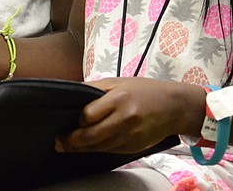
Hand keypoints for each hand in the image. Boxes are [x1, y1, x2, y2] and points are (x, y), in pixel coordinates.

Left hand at [55, 77, 195, 154]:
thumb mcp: (119, 82)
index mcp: (119, 99)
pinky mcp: (134, 148)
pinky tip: (88, 146)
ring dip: (80, 148)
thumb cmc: (145, 91)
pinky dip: (97, 149)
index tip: (66, 120)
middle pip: (90, 136)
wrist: (174, 107)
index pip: (88, 115)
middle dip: (71, 141)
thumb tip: (72, 94)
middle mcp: (125, 119)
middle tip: (58, 141)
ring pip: (99, 147)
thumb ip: (95, 88)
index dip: (76, 120)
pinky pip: (110, 151)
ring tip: (66, 146)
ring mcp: (130, 136)